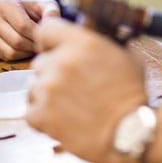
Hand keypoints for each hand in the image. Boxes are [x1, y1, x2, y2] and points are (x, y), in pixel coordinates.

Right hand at [0, 0, 59, 60]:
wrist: (25, 15)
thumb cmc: (37, 10)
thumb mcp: (48, 6)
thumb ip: (52, 12)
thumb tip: (50, 22)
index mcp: (6, 4)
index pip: (22, 26)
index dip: (37, 35)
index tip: (46, 36)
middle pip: (16, 41)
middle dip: (32, 45)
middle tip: (42, 43)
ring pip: (10, 52)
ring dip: (26, 53)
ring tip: (34, 45)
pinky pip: (4, 57)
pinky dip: (17, 57)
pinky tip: (24, 48)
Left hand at [26, 18, 148, 162]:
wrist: (131, 132)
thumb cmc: (131, 93)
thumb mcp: (124, 54)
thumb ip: (101, 42)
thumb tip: (90, 35)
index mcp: (81, 42)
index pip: (46, 30)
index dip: (50, 42)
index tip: (55, 51)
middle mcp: (61, 62)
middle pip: (40, 61)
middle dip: (52, 72)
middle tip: (70, 85)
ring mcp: (49, 88)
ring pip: (33, 85)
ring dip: (46, 94)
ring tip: (67, 105)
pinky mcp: (42, 115)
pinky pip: (31, 110)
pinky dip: (42, 117)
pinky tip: (61, 118)